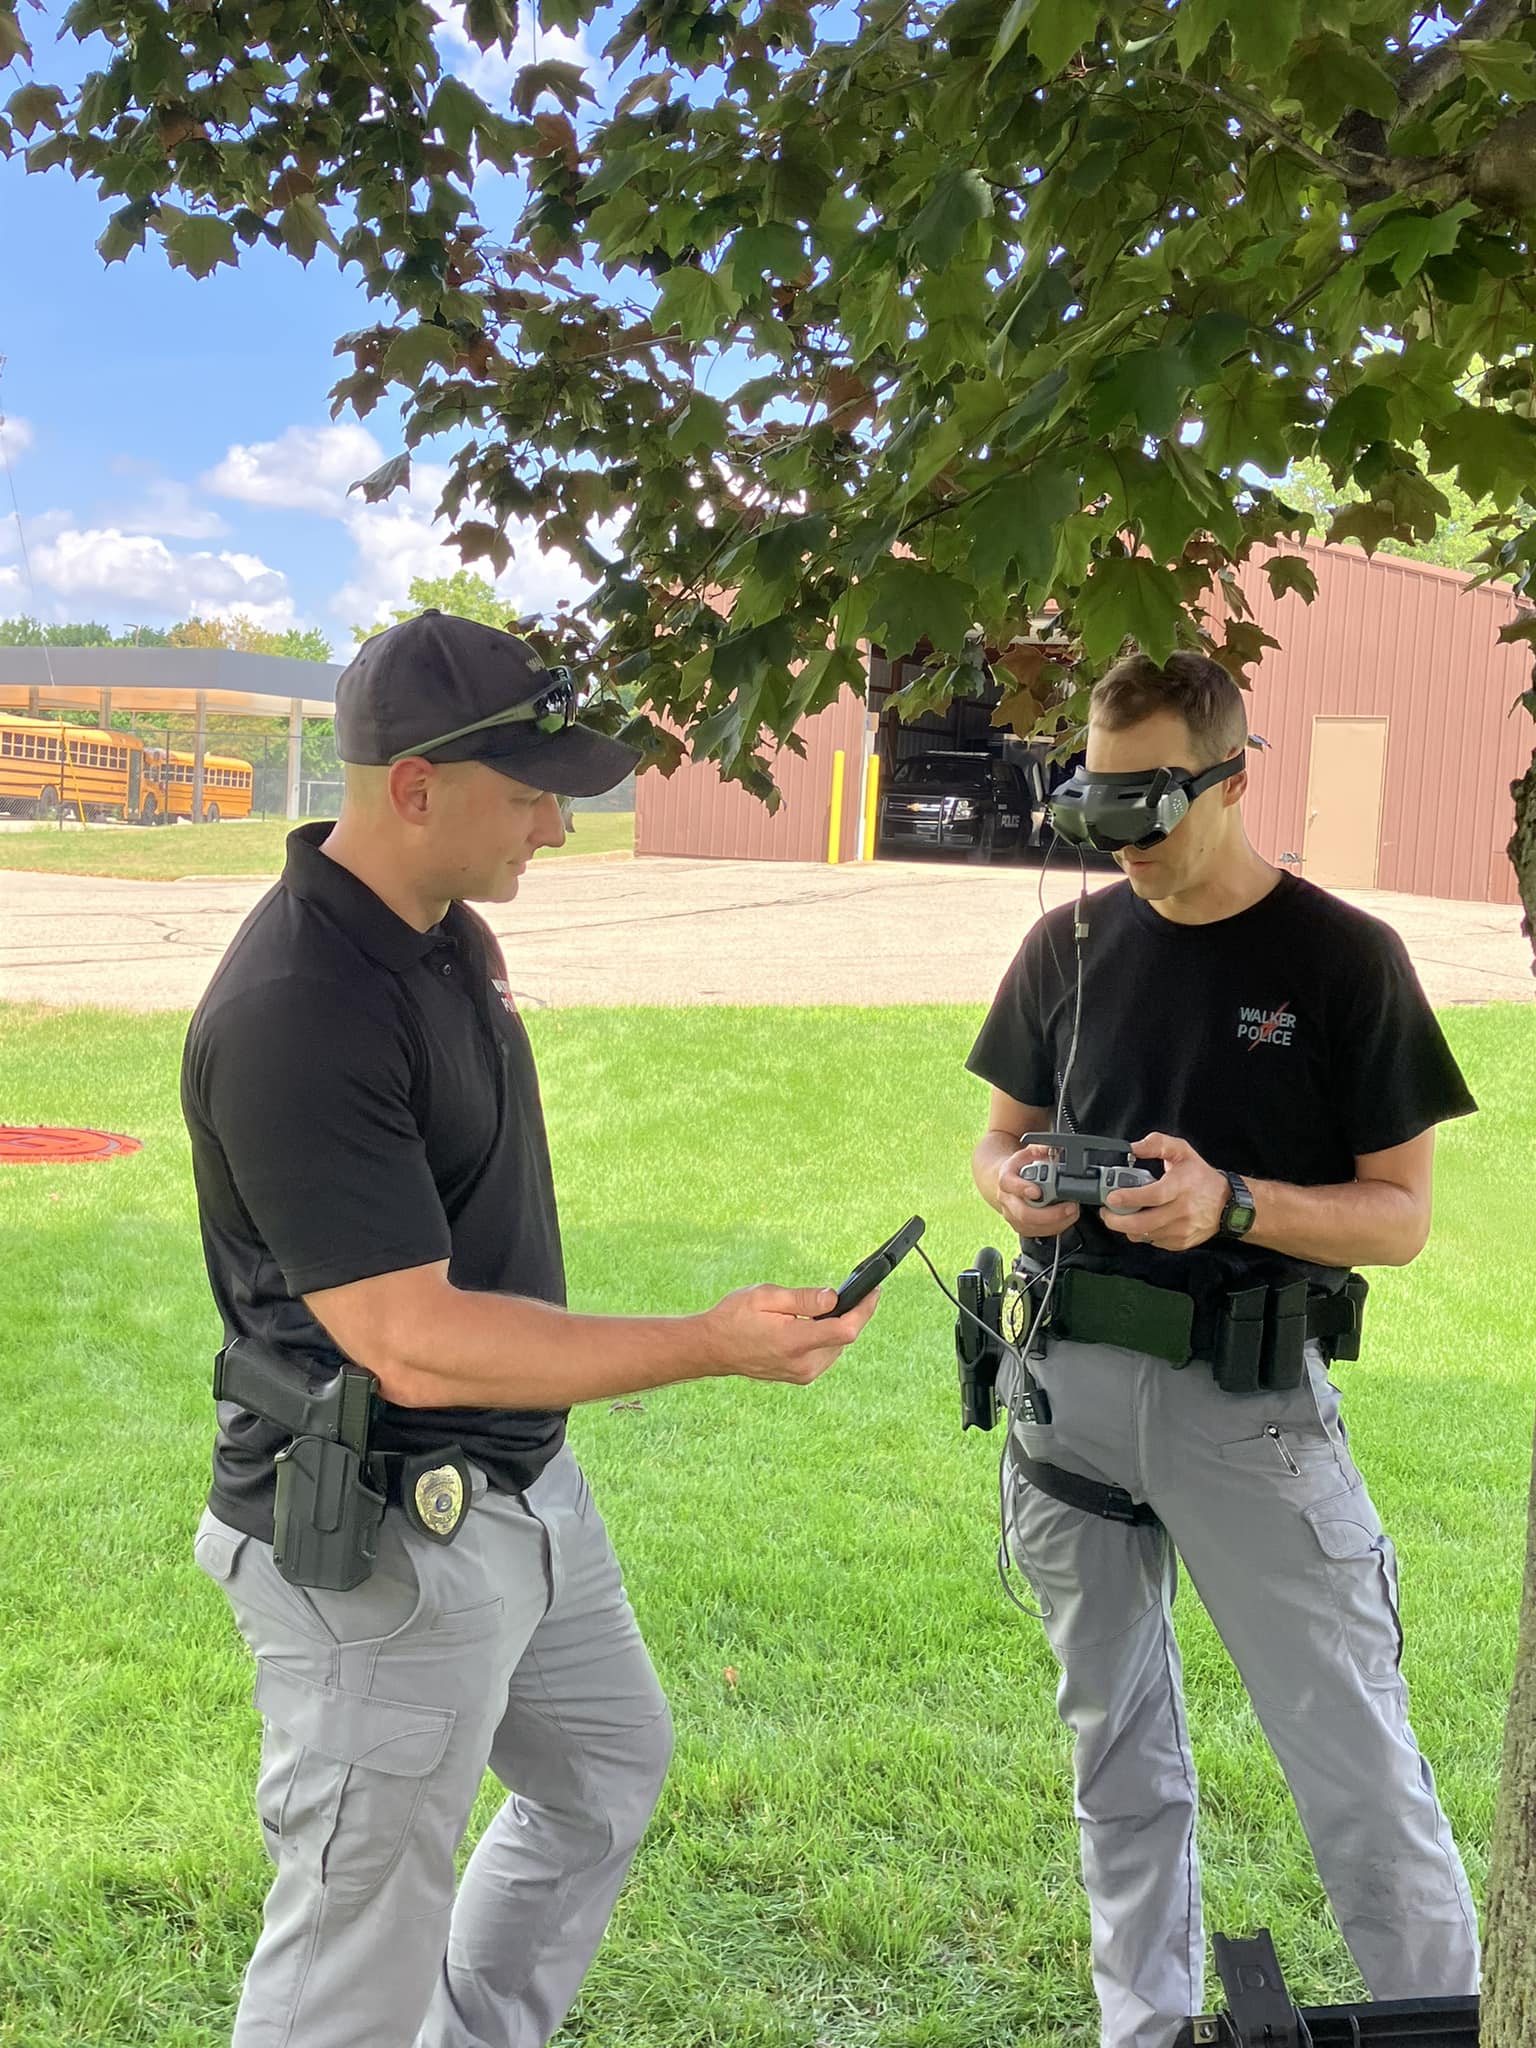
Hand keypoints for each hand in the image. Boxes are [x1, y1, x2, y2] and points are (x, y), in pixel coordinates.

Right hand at [703, 1283, 879, 1385]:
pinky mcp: (801, 1377)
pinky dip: (827, 1337)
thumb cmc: (735, 1316)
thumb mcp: (766, 1296)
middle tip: (856, 1291)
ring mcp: (802, 1374)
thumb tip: (834, 1297)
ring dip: (839, 1326)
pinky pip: (826, 1354)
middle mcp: (802, 1363)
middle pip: (844, 1338)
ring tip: (832, 1305)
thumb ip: (802, 1298)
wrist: (713, 1348)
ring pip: (837, 1346)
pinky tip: (818, 1322)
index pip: (844, 1330)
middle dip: (853, 1314)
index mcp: (794, 1341)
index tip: (875, 1291)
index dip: (865, 1310)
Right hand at [995, 1143, 1080, 1238]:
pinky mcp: (1021, 1227)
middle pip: (1023, 1213)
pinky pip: (1038, 1232)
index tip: (1037, 1191)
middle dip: (1050, 1213)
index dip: (1023, 1188)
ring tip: (1073, 1211)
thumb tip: (1056, 1150)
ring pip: (1032, 1226)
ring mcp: (1013, 1216)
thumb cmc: (1018, 1169)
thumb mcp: (1028, 1153)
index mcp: (1006, 1179)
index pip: (1010, 1184)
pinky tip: (1066, 1218)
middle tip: (1069, 1207)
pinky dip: (1055, 1227)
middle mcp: (1007, 1200)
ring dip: (1056, 1222)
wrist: (1007, 1182)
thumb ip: (1042, 1150)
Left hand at [1101, 1132, 1226, 1251]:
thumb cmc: (1201, 1177)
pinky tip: (1142, 1221)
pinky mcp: (1180, 1243)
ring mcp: (1181, 1230)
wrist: (1228, 1205)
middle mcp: (1182, 1211)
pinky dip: (1142, 1233)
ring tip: (1121, 1215)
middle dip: (1117, 1220)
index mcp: (1182, 1187)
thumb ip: (1157, 1144)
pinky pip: (1152, 1241)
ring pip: (1144, 1235)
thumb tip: (1132, 1148)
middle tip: (1106, 1212)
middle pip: (1143, 1223)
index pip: (1153, 1196)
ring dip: (1126, 1227)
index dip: (1130, 1198)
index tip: (1111, 1197)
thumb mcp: (1182, 1151)